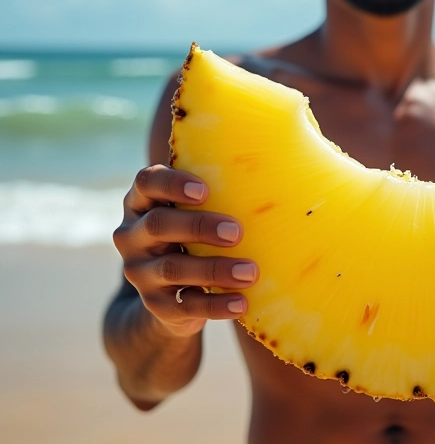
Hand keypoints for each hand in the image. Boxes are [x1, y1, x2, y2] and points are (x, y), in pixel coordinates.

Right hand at [112, 164, 258, 337]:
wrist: (169, 296)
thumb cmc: (198, 233)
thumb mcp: (199, 209)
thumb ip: (225, 183)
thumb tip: (293, 135)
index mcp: (144, 201)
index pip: (146, 182)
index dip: (172, 183)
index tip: (204, 190)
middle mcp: (133, 234)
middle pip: (159, 224)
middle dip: (200, 225)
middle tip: (237, 232)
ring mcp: (139, 272)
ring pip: (172, 268)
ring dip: (214, 269)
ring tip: (250, 271)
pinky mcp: (155, 306)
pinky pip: (183, 307)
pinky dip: (215, 306)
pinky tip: (242, 302)